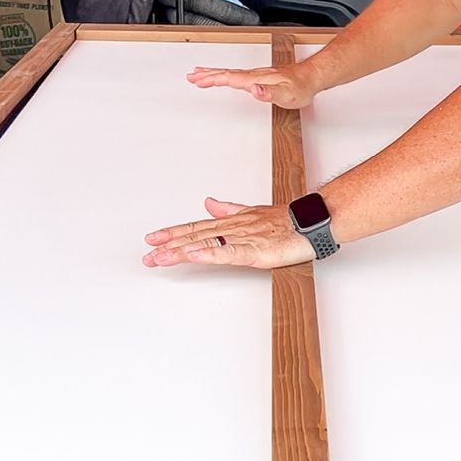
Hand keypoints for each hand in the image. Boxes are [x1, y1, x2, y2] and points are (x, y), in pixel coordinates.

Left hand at [143, 197, 314, 269]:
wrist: (312, 221)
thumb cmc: (287, 220)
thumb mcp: (252, 213)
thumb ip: (229, 209)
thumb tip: (209, 203)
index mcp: (232, 222)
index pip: (196, 227)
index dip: (173, 233)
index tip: (152, 238)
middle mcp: (233, 229)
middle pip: (195, 237)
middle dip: (169, 246)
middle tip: (147, 254)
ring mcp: (244, 239)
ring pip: (206, 244)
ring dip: (181, 251)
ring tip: (160, 256)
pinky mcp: (256, 252)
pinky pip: (229, 253)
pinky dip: (210, 254)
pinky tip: (193, 255)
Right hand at [186, 62, 316, 108]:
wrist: (311, 78)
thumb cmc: (300, 87)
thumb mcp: (286, 94)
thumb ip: (268, 92)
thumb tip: (254, 89)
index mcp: (255, 79)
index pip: (229, 78)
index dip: (212, 79)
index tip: (198, 80)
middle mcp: (254, 75)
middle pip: (225, 73)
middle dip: (207, 75)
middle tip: (191, 76)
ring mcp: (256, 75)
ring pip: (229, 73)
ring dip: (213, 73)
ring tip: (200, 74)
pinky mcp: (260, 77)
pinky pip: (237, 74)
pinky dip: (226, 75)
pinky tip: (225, 77)